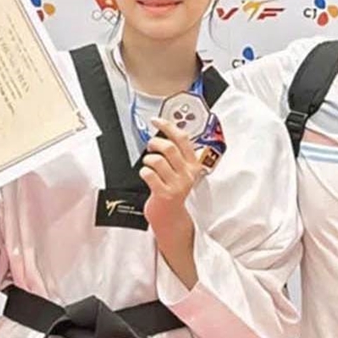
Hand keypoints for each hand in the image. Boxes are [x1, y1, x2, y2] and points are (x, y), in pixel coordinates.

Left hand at [140, 118, 206, 241]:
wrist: (171, 217)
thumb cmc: (172, 191)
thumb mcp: (181, 172)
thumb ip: (177, 156)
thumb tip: (163, 134)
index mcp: (193, 164)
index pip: (183, 139)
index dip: (169, 127)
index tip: (157, 121)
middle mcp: (187, 174)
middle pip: (170, 148)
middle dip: (155, 143)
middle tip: (150, 146)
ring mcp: (177, 184)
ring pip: (158, 161)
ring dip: (148, 159)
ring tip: (148, 164)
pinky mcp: (165, 194)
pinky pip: (149, 175)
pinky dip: (144, 172)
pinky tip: (146, 176)